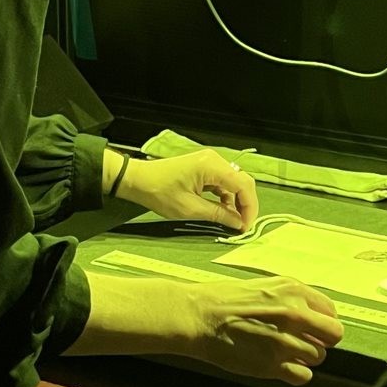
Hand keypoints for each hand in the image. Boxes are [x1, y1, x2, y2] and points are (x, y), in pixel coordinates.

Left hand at [116, 149, 258, 231]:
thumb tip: (238, 223)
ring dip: (236, 201)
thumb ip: (218, 214)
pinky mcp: (205, 167)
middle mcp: (215, 160)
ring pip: (234, 182)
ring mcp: (210, 162)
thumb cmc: (159, 192)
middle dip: (245, 204)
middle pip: (242, 181)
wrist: (137, 179)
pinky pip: (223, 182)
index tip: (245, 226)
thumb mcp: (189, 208)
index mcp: (212, 166)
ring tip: (232, 221)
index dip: (249, 206)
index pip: (243, 184)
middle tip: (242, 225)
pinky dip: (226, 197)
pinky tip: (222, 210)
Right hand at [182, 276, 344, 384]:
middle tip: (308, 340)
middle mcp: (295, 314)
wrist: (201, 316)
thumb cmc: (227, 298)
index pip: (331, 312)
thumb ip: (294, 297)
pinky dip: (296, 374)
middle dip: (323, 340)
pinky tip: (282, 365)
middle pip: (333, 336)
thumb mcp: (268, 285)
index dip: (323, 321)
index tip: (315, 326)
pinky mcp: (272, 365)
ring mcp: (285, 341)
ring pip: (318, 357)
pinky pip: (303, 376)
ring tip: (286, 351)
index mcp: (295, 291)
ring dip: (306, 356)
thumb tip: (314, 312)